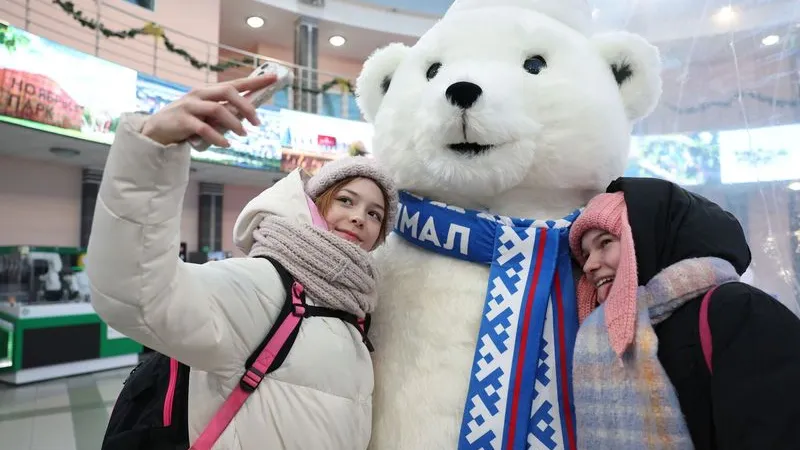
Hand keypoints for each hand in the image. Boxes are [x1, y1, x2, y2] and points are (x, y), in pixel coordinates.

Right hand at [140, 74, 276, 146]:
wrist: (156, 130)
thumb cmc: (187, 122)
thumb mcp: (206, 114)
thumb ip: (224, 112)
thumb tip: (248, 115)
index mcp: (208, 91)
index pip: (235, 83)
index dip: (255, 81)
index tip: (274, 79)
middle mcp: (199, 94)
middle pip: (228, 91)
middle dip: (246, 106)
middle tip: (258, 122)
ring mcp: (189, 106)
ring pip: (217, 110)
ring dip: (234, 123)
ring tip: (243, 134)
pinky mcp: (182, 121)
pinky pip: (204, 129)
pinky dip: (218, 137)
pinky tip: (226, 144)